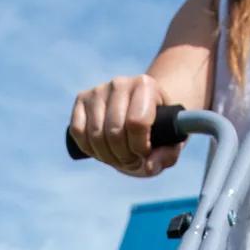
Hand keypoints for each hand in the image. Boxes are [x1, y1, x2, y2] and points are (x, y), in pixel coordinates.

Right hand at [67, 74, 181, 176]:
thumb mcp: (170, 143)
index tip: (145, 153)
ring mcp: (98, 90)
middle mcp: (120, 83)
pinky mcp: (81, 100)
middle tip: (132, 160)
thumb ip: (166, 155)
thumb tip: (149, 166)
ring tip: (119, 157)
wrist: (141, 112)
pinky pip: (78, 132)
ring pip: (95, 135)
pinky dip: (89, 148)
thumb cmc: (158, 129)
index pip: (137, 122)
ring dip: (107, 156)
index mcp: (146, 85)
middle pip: (114, 132)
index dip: (140, 147)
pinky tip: (102, 150)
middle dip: (123, 156)